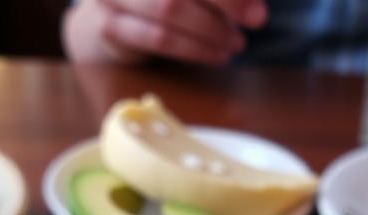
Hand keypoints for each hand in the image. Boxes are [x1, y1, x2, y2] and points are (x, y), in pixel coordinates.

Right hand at [62, 0, 267, 65]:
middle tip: (256, 20)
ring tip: (235, 43)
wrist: (117, 13)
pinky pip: (158, 40)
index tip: (257, 5)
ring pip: (170, 11)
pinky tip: (216, 55)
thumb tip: (254, 2)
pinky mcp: (110, 25)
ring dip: (210, 32)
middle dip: (225, 4)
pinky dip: (193, 50)